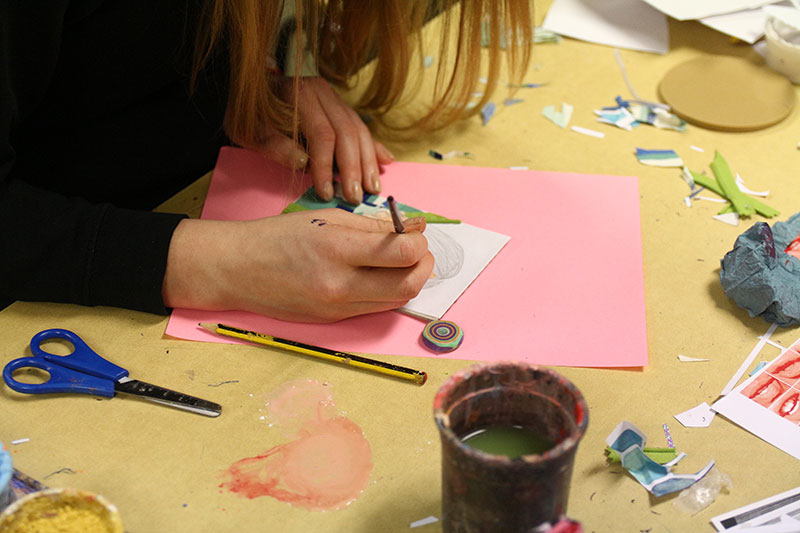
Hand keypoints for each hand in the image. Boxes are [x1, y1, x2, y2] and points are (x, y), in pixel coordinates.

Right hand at [162, 209, 432, 321]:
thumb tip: (415, 227)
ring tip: (402, 261)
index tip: (416, 233)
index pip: (402, 253)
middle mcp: (340, 284)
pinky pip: (375, 307)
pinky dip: (388, 291)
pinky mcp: (334, 320)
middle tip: (419, 250)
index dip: (419, 242)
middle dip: (424, 265)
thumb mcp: (327, 218)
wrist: (238, 270)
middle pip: (408, 285)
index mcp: (337, 249)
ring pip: (396, 300)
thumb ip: (374, 226)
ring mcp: (337, 307)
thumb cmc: (278, 237)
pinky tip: (381, 275)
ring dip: (410, 280)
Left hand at [259, 77, 394, 203]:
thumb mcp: (248, 129)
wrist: (249, 86)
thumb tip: (303, 163)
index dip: (327, 167)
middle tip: (356, 197)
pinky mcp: (338, 106)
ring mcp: (333, 98)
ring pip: (359, 131)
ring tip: (372, 188)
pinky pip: (361, 127)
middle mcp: (322, 93)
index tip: (327, 192)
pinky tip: (385, 160)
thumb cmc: (247, 111)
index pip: (323, 135)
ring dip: (368, 162)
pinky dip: (373, 146)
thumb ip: (273, 144)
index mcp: (301, 95)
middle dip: (354, 169)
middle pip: (348, 133)